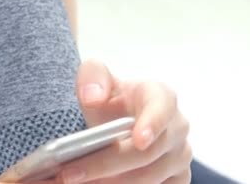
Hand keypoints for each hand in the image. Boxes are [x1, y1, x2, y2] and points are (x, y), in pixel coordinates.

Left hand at [58, 60, 191, 183]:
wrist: (116, 119)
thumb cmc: (110, 98)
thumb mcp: (97, 77)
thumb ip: (93, 76)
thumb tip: (92, 97)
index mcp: (161, 97)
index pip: (162, 109)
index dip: (152, 124)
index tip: (138, 140)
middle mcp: (176, 128)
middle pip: (146, 154)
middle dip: (105, 165)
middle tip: (71, 173)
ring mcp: (179, 157)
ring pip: (148, 179)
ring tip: (75, 182)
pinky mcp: (176, 179)